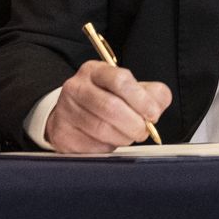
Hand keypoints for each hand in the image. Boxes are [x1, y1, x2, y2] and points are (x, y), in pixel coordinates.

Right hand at [46, 61, 170, 153]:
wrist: (73, 116)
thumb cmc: (108, 101)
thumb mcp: (130, 90)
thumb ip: (151, 95)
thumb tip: (156, 107)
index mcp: (95, 70)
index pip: (120, 80)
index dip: (141, 100)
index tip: (153, 114)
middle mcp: (76, 87)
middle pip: (111, 107)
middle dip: (134, 123)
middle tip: (143, 131)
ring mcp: (65, 110)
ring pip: (102, 129)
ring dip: (122, 137)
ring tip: (127, 135)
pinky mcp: (62, 133)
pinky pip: (91, 145)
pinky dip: (107, 147)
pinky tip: (108, 140)